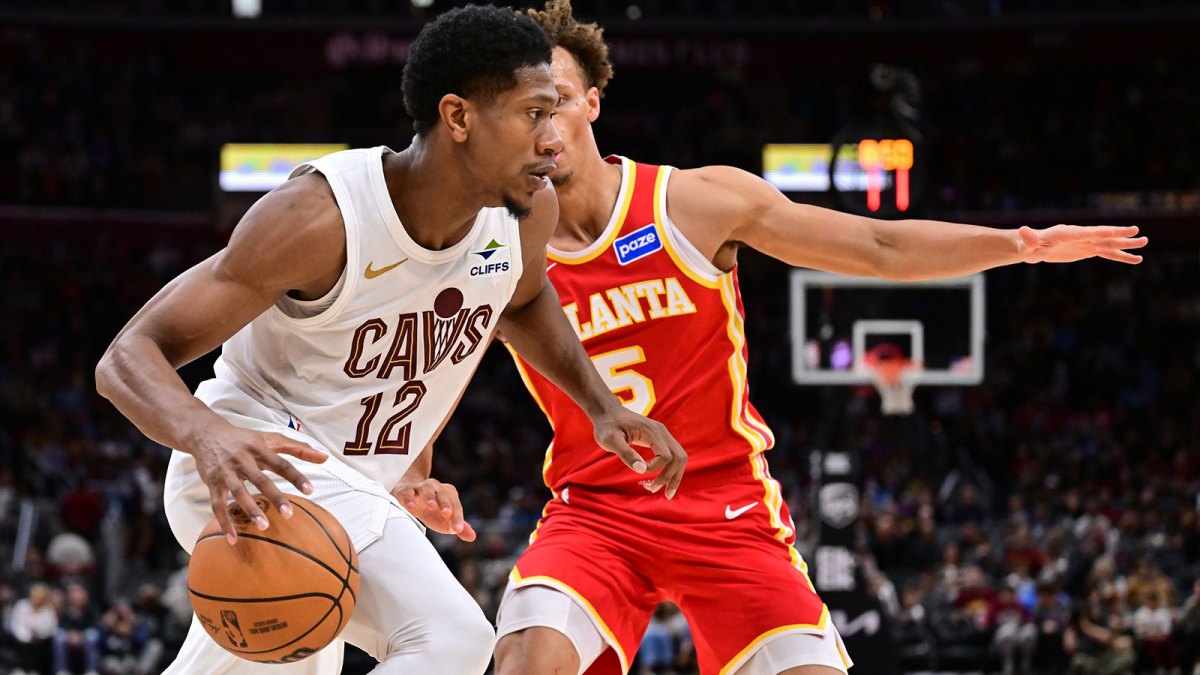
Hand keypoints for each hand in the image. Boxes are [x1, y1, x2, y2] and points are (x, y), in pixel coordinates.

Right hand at [190, 425, 326, 544]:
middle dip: (274, 497)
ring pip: (238, 492)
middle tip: (289, 514)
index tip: (310, 490)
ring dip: (250, 510)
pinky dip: (224, 522)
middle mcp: (243, 460)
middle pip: (260, 479)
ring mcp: (226, 472)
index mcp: (260, 449)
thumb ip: (299, 448)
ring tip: (263, 526)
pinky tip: (233, 538)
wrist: (207, 434)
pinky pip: (217, 504)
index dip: (296, 476)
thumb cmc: (245, 439)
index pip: (281, 463)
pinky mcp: (212, 483)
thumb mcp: (271, 439)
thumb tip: (325, 457)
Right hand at [393, 478, 475, 541]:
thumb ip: (459, 527)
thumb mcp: (445, 519)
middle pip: (443, 494)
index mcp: (448, 494)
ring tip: (431, 506)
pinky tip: (411, 507)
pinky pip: (407, 492)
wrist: (410, 495)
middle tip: (447, 514)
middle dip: (445, 503)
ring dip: (429, 496)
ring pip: (426, 488)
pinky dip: (409, 498)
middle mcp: (436, 487)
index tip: (458, 529)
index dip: (458, 517)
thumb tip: (472, 537)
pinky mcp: (405, 490)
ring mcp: (420, 487)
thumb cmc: (432, 510)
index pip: (455, 505)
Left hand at [591, 406, 686, 498]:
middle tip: (661, 494)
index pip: (666, 456)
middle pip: (679, 458)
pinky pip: (672, 455)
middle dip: (672, 478)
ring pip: (679, 457)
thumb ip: (626, 454)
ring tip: (663, 491)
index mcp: (652, 432)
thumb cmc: (607, 426)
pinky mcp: (659, 438)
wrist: (608, 412)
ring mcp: (662, 434)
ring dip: (674, 476)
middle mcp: (662, 432)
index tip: (639, 472)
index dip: (655, 468)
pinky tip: (658, 479)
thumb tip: (642, 471)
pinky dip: (669, 469)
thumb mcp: (610, 441)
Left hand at [1018, 225, 1146, 263]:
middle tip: (1137, 231)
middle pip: (1102, 234)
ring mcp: (1086, 243)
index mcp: (1067, 233)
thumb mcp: (1027, 245)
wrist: (1033, 247)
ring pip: (1109, 244)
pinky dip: (1121, 256)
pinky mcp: (1088, 250)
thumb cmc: (1029, 246)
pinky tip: (1136, 259)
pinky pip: (1107, 254)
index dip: (1097, 232)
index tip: (1112, 232)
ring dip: (1126, 244)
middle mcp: (1080, 236)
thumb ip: (1029, 239)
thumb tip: (1022, 230)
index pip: (1085, 233)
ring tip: (1144, 243)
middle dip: (1118, 233)